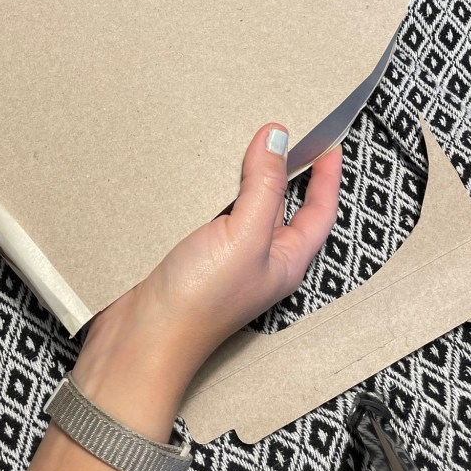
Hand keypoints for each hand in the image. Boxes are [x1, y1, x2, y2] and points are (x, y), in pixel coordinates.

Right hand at [72, 124, 341, 436]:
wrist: (140, 338)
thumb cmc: (199, 303)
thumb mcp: (244, 236)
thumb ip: (264, 186)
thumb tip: (278, 138)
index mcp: (285, 259)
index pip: (320, 211)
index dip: (328, 177)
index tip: (329, 143)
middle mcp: (259, 257)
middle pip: (282, 204)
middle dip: (285, 168)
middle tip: (285, 131)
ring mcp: (225, 256)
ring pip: (243, 205)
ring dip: (244, 174)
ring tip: (243, 139)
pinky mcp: (192, 252)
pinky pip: (210, 211)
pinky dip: (210, 187)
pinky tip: (198, 171)